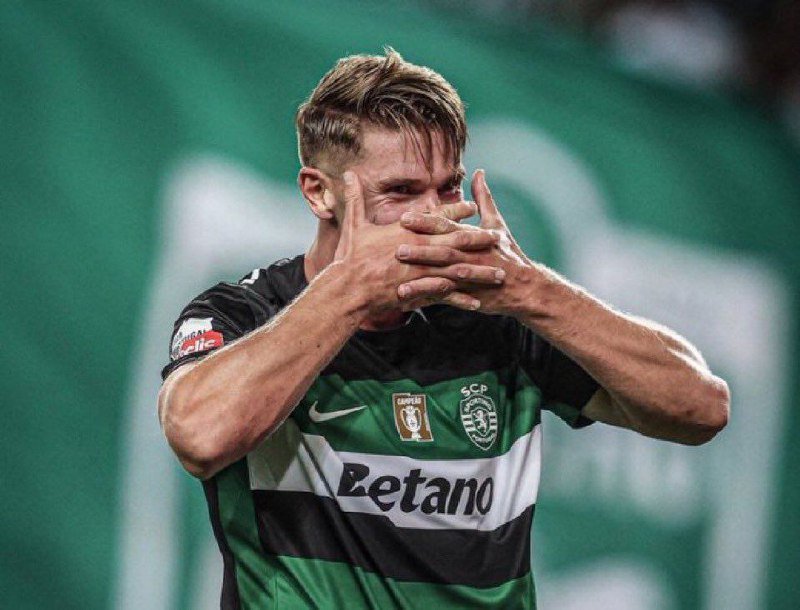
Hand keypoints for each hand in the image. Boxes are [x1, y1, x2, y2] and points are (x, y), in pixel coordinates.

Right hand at [332, 171, 506, 314]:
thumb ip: (355, 198)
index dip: (456, 211)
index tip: (472, 206)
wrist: (349, 289)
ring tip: (498, 273)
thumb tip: (347, 173)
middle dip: (479, 239)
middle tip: (497, 236)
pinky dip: (461, 299)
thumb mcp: (353, 225)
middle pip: (455, 242)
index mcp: (407, 232)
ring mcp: (422, 272)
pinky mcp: (419, 292)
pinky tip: (478, 301)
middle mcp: (419, 250)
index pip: (436, 218)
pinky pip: (445, 296)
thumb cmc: (350, 258)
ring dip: (479, 271)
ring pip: (457, 270)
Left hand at [395, 169, 535, 314]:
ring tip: (399, 281)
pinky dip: (425, 298)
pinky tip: (406, 299)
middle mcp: (470, 256)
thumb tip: (479, 172)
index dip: (426, 222)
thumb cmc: (508, 253)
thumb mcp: (497, 224)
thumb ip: (484, 199)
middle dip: (419, 250)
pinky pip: (443, 298)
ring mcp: (469, 277)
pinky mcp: (467, 295)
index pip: (447, 227)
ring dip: (421, 278)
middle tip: (395, 247)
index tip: (405, 218)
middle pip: (442, 251)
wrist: (526, 287)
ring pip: (442, 276)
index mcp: (473, 237)